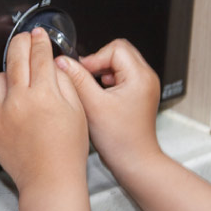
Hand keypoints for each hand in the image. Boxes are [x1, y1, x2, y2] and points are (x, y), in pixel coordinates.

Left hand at [0, 27, 86, 193]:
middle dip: (21, 43)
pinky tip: (1, 101)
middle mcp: (19, 100)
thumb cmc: (67, 150)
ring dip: (7, 75)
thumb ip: (64, 83)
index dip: (40, 41)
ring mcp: (0, 114)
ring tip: (17, 82)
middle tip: (25, 39)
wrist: (50, 179)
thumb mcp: (77, 111)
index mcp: (45, 95)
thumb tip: (52, 64)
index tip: (39, 35)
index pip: (40, 55)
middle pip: (16, 57)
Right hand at [56, 39, 163, 175]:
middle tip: (86, 79)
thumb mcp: (93, 106)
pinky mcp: (139, 95)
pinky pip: (122, 76)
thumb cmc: (121, 141)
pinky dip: (108, 82)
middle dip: (99, 62)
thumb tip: (63, 61)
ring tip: (93, 90)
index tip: (81, 73)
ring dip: (103, 72)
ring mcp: (145, 86)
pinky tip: (100, 97)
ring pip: (120, 64)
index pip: (115, 48)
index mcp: (140, 76)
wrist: (135, 162)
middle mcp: (147, 78)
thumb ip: (77, 80)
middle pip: (119, 52)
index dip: (94, 58)